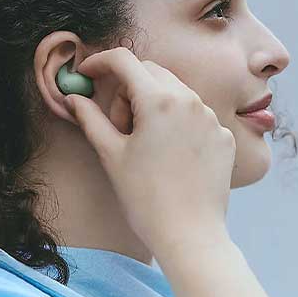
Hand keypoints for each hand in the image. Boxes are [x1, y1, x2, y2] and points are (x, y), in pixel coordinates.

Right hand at [63, 47, 235, 257]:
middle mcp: (189, 100)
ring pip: (174, 92)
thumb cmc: (145, 198)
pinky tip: (169, 156)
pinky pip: (195, 115)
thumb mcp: (111, 154)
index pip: (124, 60)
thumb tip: (73, 97)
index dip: (100, 62)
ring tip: (144, 145)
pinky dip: (177, 124)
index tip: (87, 74)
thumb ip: (90, 118)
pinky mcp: (224, 136)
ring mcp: (211, 118)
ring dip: (153, 105)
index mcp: (158, 100)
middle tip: (118, 125)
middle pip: (149, 72)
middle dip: (127, 89)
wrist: (190, 236)